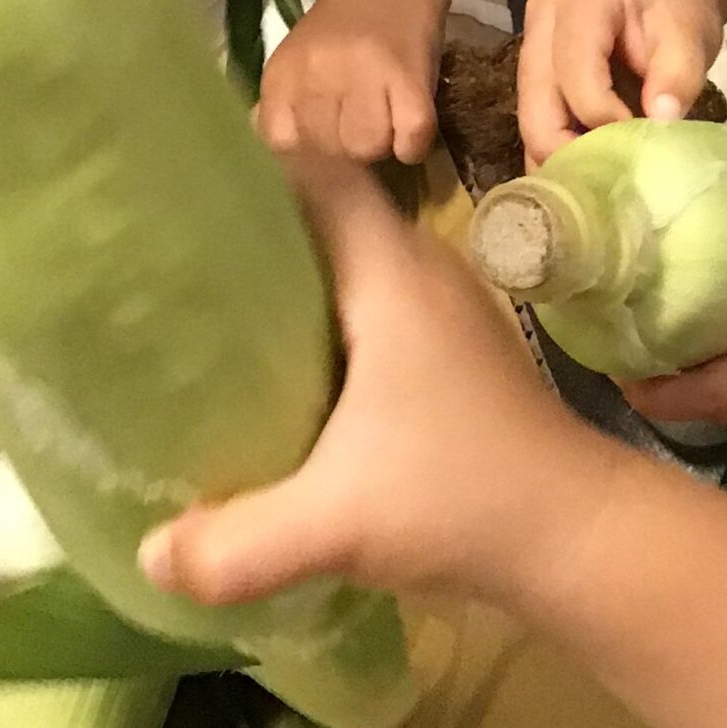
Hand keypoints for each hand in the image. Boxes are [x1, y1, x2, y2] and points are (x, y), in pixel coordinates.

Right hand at [142, 158, 586, 605]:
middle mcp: (420, 274)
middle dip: (251, 238)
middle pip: (326, 220)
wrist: (577, 534)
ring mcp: (443, 315)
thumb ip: (234, 544)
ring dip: (289, 289)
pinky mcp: (450, 359)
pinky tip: (275, 384)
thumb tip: (149, 555)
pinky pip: (369, 315)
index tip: (179, 200)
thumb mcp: (335, 525)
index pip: (321, 175)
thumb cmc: (462, 497)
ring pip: (350, 271)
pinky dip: (321, 331)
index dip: (252, 172)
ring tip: (203, 323)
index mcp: (392, 272)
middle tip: (166, 271)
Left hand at [257, 0, 440, 166]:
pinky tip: (411, 122)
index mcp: (283, 73)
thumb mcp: (301, 63)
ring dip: (382, 144)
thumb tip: (292, 168)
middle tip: (361, 123)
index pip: (280, 144)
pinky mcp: (410, 77)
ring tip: (389, 121)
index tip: (325, 139)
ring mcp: (365, 74)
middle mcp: (318, 73)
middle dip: (347, 148)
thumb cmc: (345, 26)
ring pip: (367, 148)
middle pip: (329, 151)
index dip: (307, 151)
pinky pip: (410, 139)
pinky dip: (413, 144)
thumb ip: (290, 108)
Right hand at [516, 0, 723, 163]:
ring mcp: (530, 43)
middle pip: (537, 105)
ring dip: (560, 155)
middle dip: (569, 152)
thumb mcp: (692, 34)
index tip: (640, 142)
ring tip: (600, 181)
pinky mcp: (531, 69)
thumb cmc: (677, 6)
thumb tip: (660, 125)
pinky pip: (535, 119)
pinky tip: (587, 168)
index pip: (576, 73)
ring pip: (529, 119)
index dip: (603, 119)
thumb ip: (679, 76)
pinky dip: (558, 147)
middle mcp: (542, 18)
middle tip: (610, 182)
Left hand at [627, 125, 726, 441]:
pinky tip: (703, 337)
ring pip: (724, 410)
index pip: (692, 399)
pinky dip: (721, 380)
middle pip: (700, 410)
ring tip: (651, 328)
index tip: (604, 344)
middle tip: (619, 324)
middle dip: (656, 378)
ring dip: (688, 381)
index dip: (641, 382)